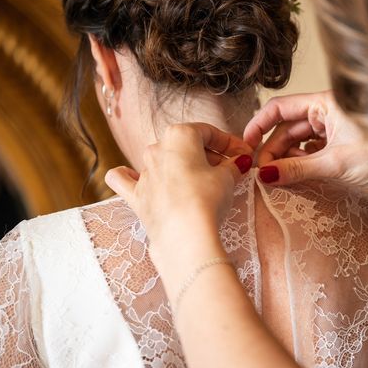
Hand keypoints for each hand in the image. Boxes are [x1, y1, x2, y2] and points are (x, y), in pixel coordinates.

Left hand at [105, 123, 253, 285]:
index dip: (230, 143)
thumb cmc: (206, 199)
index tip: (243, 154)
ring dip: (183, 166)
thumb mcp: (228, 178)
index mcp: (180, 135)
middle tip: (231, 170)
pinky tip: (137, 177)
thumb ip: (233, 165)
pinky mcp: (136, 196)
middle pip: (187, 146)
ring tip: (203, 182)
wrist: (185, 235)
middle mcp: (157, 148)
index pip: (210, 132)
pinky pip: (124, 179)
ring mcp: (144, 172)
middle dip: (211, 155)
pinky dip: (130, 176)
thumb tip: (238, 162)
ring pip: (162, 159)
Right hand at [244, 91, 367, 204]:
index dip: (259, 124)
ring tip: (279, 176)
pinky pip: (312, 151)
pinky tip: (296, 174)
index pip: (281, 107)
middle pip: (288, 127)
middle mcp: (329, 111)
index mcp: (326, 102)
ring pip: (299, 141)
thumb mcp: (335, 163)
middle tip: (262, 172)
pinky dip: (302, 162)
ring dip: (286, 157)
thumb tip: (265, 175)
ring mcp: (335, 128)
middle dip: (272, 148)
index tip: (245, 143)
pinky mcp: (341, 145)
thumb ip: (297, 168)